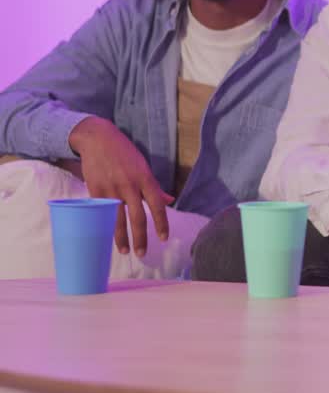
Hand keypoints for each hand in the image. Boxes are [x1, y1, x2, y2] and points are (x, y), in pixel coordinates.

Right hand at [68, 116, 172, 255]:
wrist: (98, 138)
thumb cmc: (124, 153)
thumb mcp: (144, 166)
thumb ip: (155, 187)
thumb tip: (169, 201)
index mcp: (145, 178)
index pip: (157, 206)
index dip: (162, 223)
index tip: (164, 238)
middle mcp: (130, 185)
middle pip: (138, 217)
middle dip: (141, 238)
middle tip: (142, 253)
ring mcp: (111, 188)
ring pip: (117, 218)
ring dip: (121, 237)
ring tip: (124, 251)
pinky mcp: (95, 190)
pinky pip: (101, 212)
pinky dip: (103, 225)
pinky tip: (104, 236)